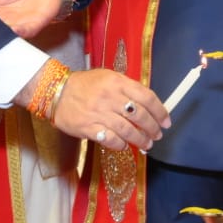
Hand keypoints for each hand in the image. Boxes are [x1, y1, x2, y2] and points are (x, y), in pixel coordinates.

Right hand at [49, 67, 169, 151]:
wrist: (56, 92)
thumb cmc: (85, 85)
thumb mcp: (108, 77)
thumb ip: (127, 88)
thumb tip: (148, 104)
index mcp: (117, 82)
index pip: (147, 97)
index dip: (160, 111)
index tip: (166, 121)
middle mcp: (110, 97)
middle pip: (140, 115)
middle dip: (153, 128)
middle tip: (157, 135)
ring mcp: (99, 113)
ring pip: (128, 130)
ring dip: (140, 140)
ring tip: (146, 144)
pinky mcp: (88, 128)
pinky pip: (110, 139)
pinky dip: (121, 144)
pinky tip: (124, 145)